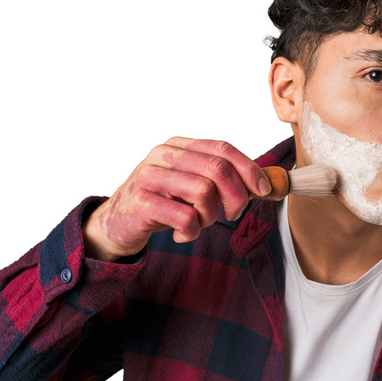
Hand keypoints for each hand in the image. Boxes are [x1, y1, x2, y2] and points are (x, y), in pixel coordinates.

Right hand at [82, 137, 271, 260]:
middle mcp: (163, 155)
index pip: (222, 148)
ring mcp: (149, 176)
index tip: (264, 190)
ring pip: (203, 192)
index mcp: (179, 146)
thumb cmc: (161, 204)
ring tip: (199, 224)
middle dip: (236, 196)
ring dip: (210, 217)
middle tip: (233, 215)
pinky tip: (182, 234)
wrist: (116, 224)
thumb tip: (265, 183)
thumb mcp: (191, 186)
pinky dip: (191, 232)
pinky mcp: (140, 202)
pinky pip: (184, 218)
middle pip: (217, 168)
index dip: (249, 168)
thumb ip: (221, 181)